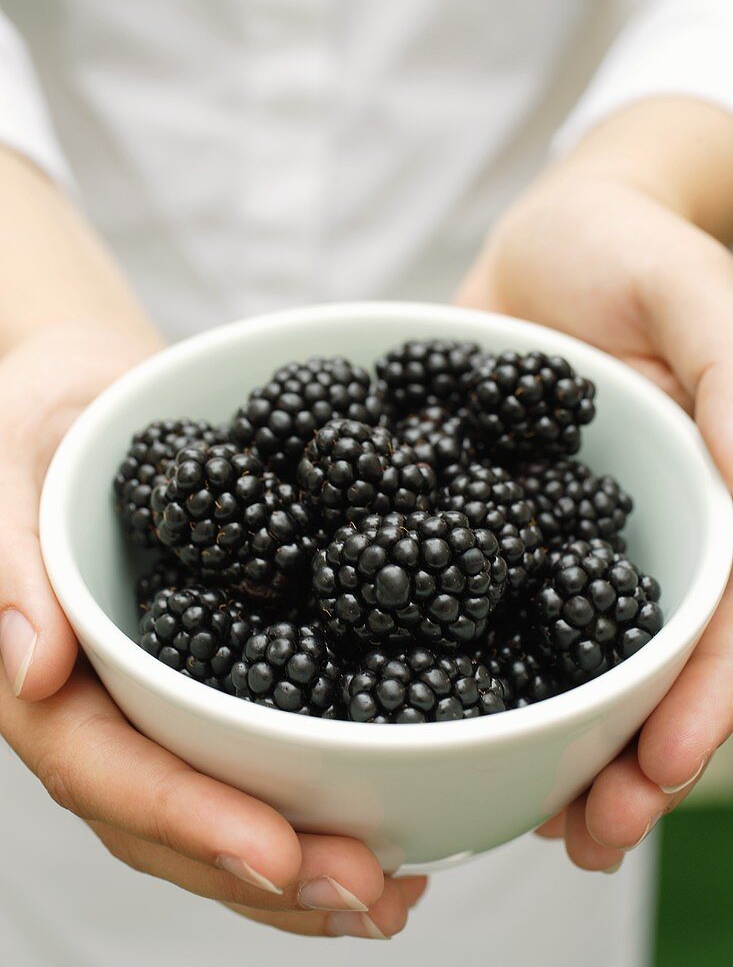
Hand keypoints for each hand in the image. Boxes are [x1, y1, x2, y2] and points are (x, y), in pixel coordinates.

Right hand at [0, 326, 425, 937]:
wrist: (92, 394)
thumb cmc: (39, 420)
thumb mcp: (9, 464)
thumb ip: (8, 563)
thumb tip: (30, 667)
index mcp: (45, 673)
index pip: (108, 769)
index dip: (191, 819)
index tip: (280, 853)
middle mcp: (103, 706)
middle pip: (174, 817)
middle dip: (270, 868)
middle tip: (372, 894)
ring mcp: (158, 698)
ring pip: (219, 806)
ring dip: (301, 866)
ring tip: (393, 896)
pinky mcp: (214, 672)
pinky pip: (255, 752)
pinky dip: (313, 801)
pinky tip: (384, 830)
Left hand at [457, 110, 732, 873]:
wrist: (549, 235)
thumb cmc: (635, 249)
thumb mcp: (695, 295)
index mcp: (699, 500)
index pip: (713, 619)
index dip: (700, 702)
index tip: (661, 771)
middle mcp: (630, 537)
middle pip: (642, 664)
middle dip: (626, 756)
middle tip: (587, 834)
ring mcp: (556, 539)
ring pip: (562, 658)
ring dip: (556, 741)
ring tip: (530, 817)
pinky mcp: (487, 520)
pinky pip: (474, 600)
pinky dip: (464, 664)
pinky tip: (436, 717)